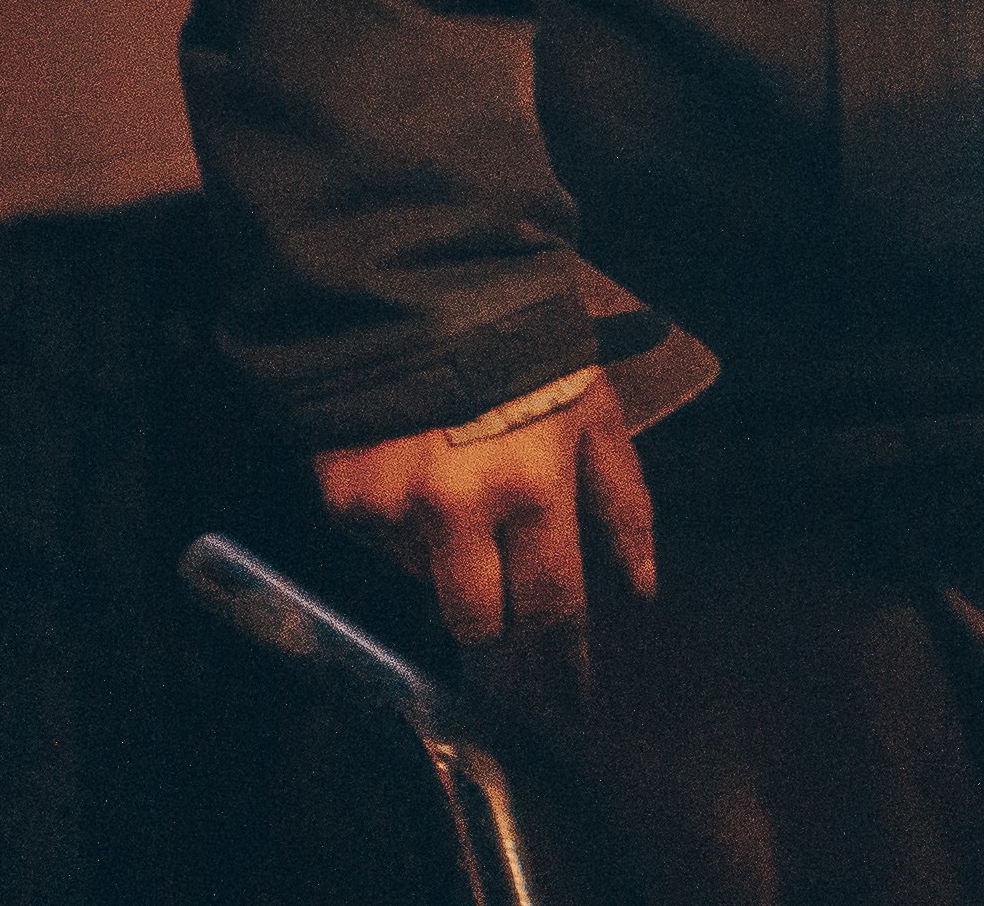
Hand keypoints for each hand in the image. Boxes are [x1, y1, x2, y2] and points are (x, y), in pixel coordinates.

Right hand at [316, 377, 658, 702]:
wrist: (423, 283)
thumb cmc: (529, 348)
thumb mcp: (595, 410)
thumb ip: (622, 503)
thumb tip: (642, 588)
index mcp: (533, 487)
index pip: (552, 607)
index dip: (561, 662)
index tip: (568, 701)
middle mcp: (460, 509)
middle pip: (477, 622)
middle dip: (495, 619)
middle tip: (502, 589)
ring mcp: (394, 505)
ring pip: (425, 581)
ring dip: (445, 556)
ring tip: (455, 484)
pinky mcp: (341, 495)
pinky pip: (378, 542)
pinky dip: (398, 521)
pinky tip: (411, 466)